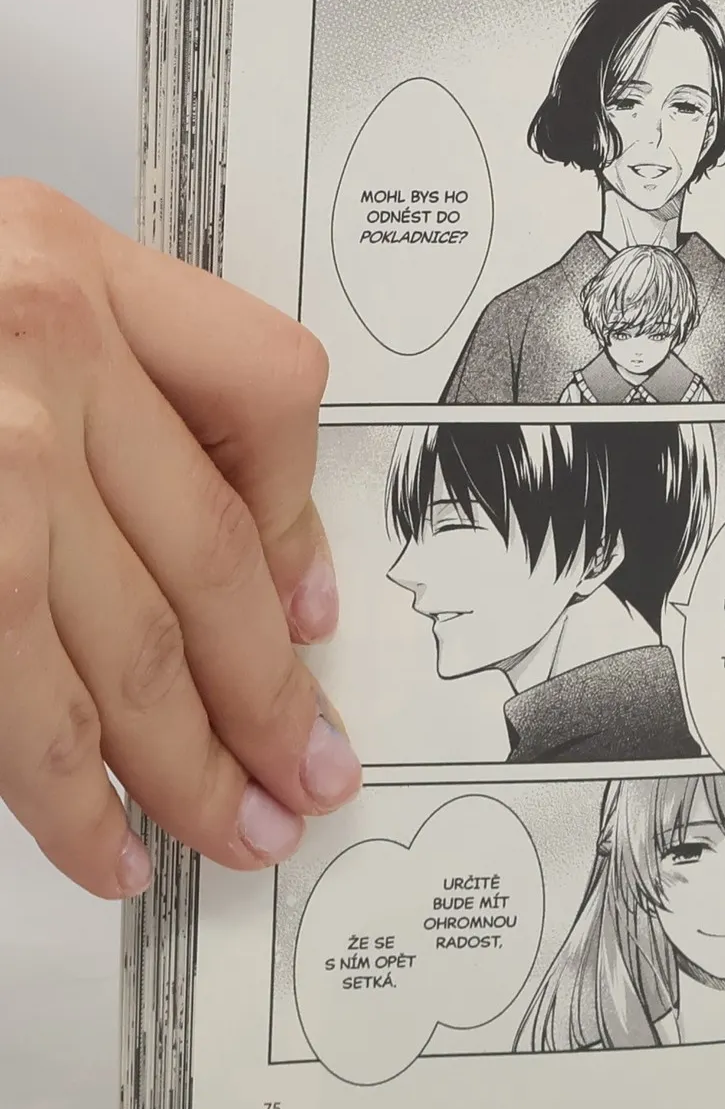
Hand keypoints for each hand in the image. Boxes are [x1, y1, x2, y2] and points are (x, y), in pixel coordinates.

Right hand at [0, 181, 358, 896]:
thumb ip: (94, 377)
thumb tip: (244, 564)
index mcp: (58, 262)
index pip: (264, 392)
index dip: (296, 523)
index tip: (312, 617)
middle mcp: (31, 353)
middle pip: (209, 558)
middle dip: (267, 693)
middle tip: (306, 778)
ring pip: (129, 649)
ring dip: (191, 764)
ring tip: (237, 834)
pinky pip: (24, 702)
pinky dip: (69, 793)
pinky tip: (106, 846)